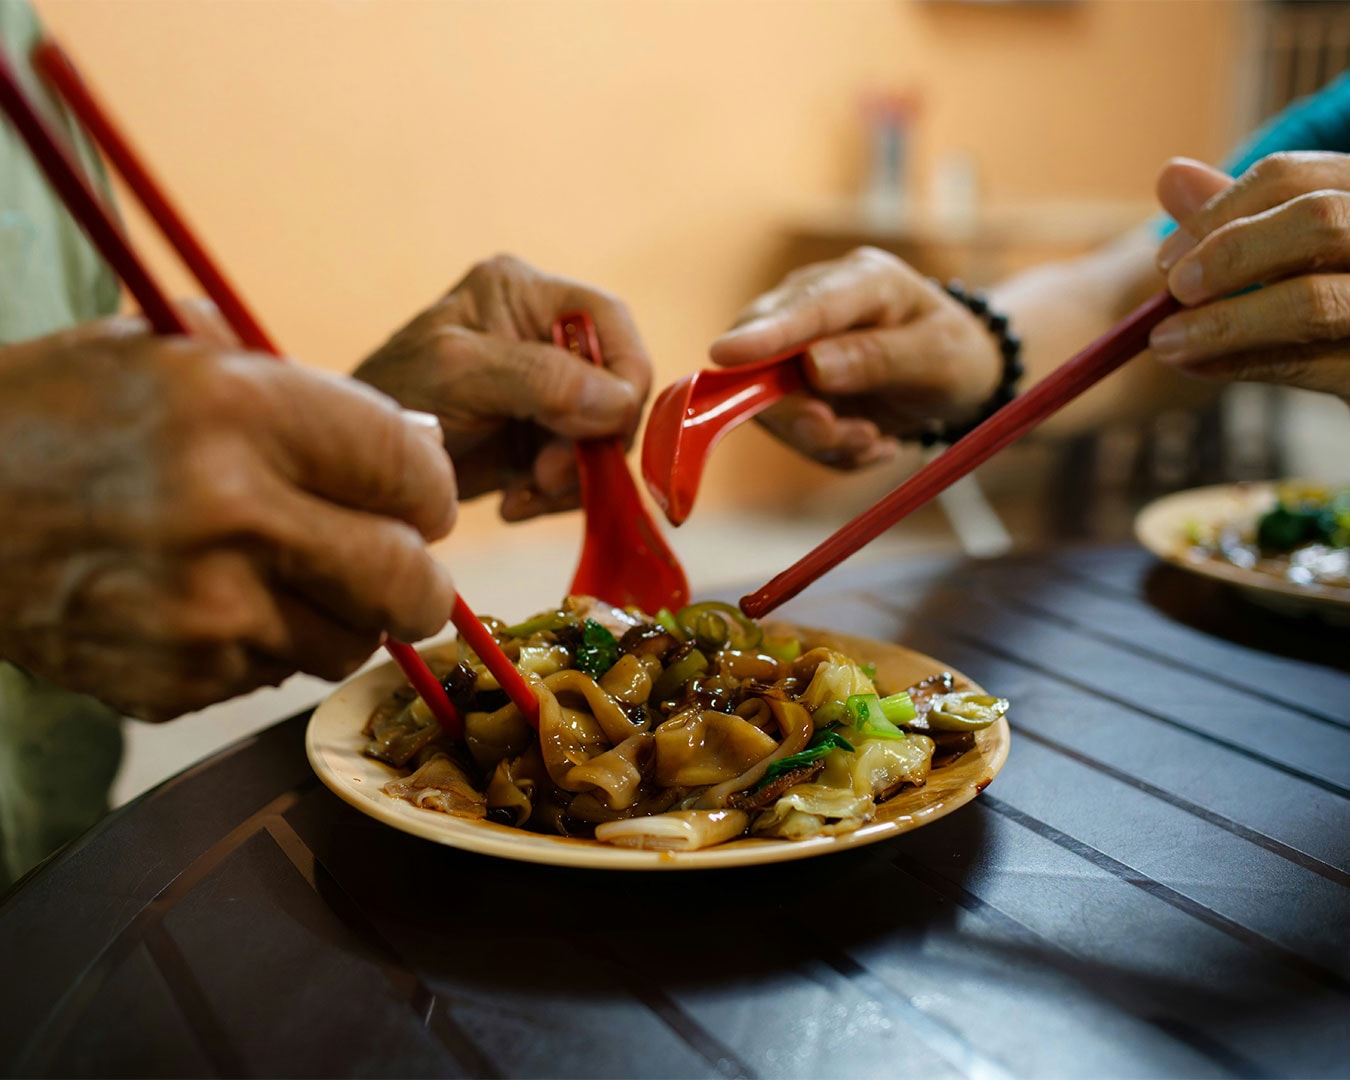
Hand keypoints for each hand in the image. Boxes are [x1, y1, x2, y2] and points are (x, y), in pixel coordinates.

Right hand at [0, 316, 457, 721]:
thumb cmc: (54, 414)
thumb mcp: (168, 352)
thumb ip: (302, 392)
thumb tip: (417, 443)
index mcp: (242, 412)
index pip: (415, 473)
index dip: (431, 490)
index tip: (418, 497)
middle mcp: (233, 516)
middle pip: (410, 582)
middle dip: (416, 576)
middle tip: (395, 563)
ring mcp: (203, 613)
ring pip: (349, 642)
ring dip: (338, 615)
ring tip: (283, 576)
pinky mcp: (172, 682)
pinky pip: (271, 677)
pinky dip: (260, 647)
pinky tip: (206, 604)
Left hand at [354, 254, 650, 520]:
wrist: (351, 467)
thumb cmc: (392, 399)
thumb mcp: (459, 374)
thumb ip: (538, 377)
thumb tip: (618, 401)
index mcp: (524, 292)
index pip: (609, 320)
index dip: (625, 375)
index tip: (606, 429)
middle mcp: (541, 334)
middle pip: (615, 384)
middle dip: (591, 438)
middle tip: (548, 475)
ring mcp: (543, 390)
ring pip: (603, 434)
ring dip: (573, 475)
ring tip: (525, 492)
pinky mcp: (538, 438)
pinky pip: (580, 468)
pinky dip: (556, 494)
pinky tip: (516, 501)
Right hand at [708, 247, 1002, 466]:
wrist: (957, 375)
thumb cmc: (953, 353)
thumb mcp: (937, 356)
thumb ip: (879, 358)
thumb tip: (812, 367)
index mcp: (861, 281)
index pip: (805, 306)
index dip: (763, 334)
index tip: (725, 355)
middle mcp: (814, 306)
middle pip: (765, 359)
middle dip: (799, 414)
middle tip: (854, 438)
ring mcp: (795, 348)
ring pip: (774, 407)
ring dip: (824, 439)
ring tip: (875, 439)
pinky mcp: (790, 388)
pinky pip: (794, 432)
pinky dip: (831, 450)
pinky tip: (871, 439)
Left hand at [1151, 152, 1349, 401]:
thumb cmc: (1332, 291)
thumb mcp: (1293, 246)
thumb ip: (1242, 216)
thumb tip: (1170, 175)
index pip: (1290, 177)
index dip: (1216, 214)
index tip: (1165, 257)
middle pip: (1317, 220)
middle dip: (1231, 255)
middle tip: (1175, 289)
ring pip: (1313, 301)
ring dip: (1224, 323)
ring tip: (1165, 341)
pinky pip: (1311, 365)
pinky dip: (1245, 363)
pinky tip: (1197, 366)